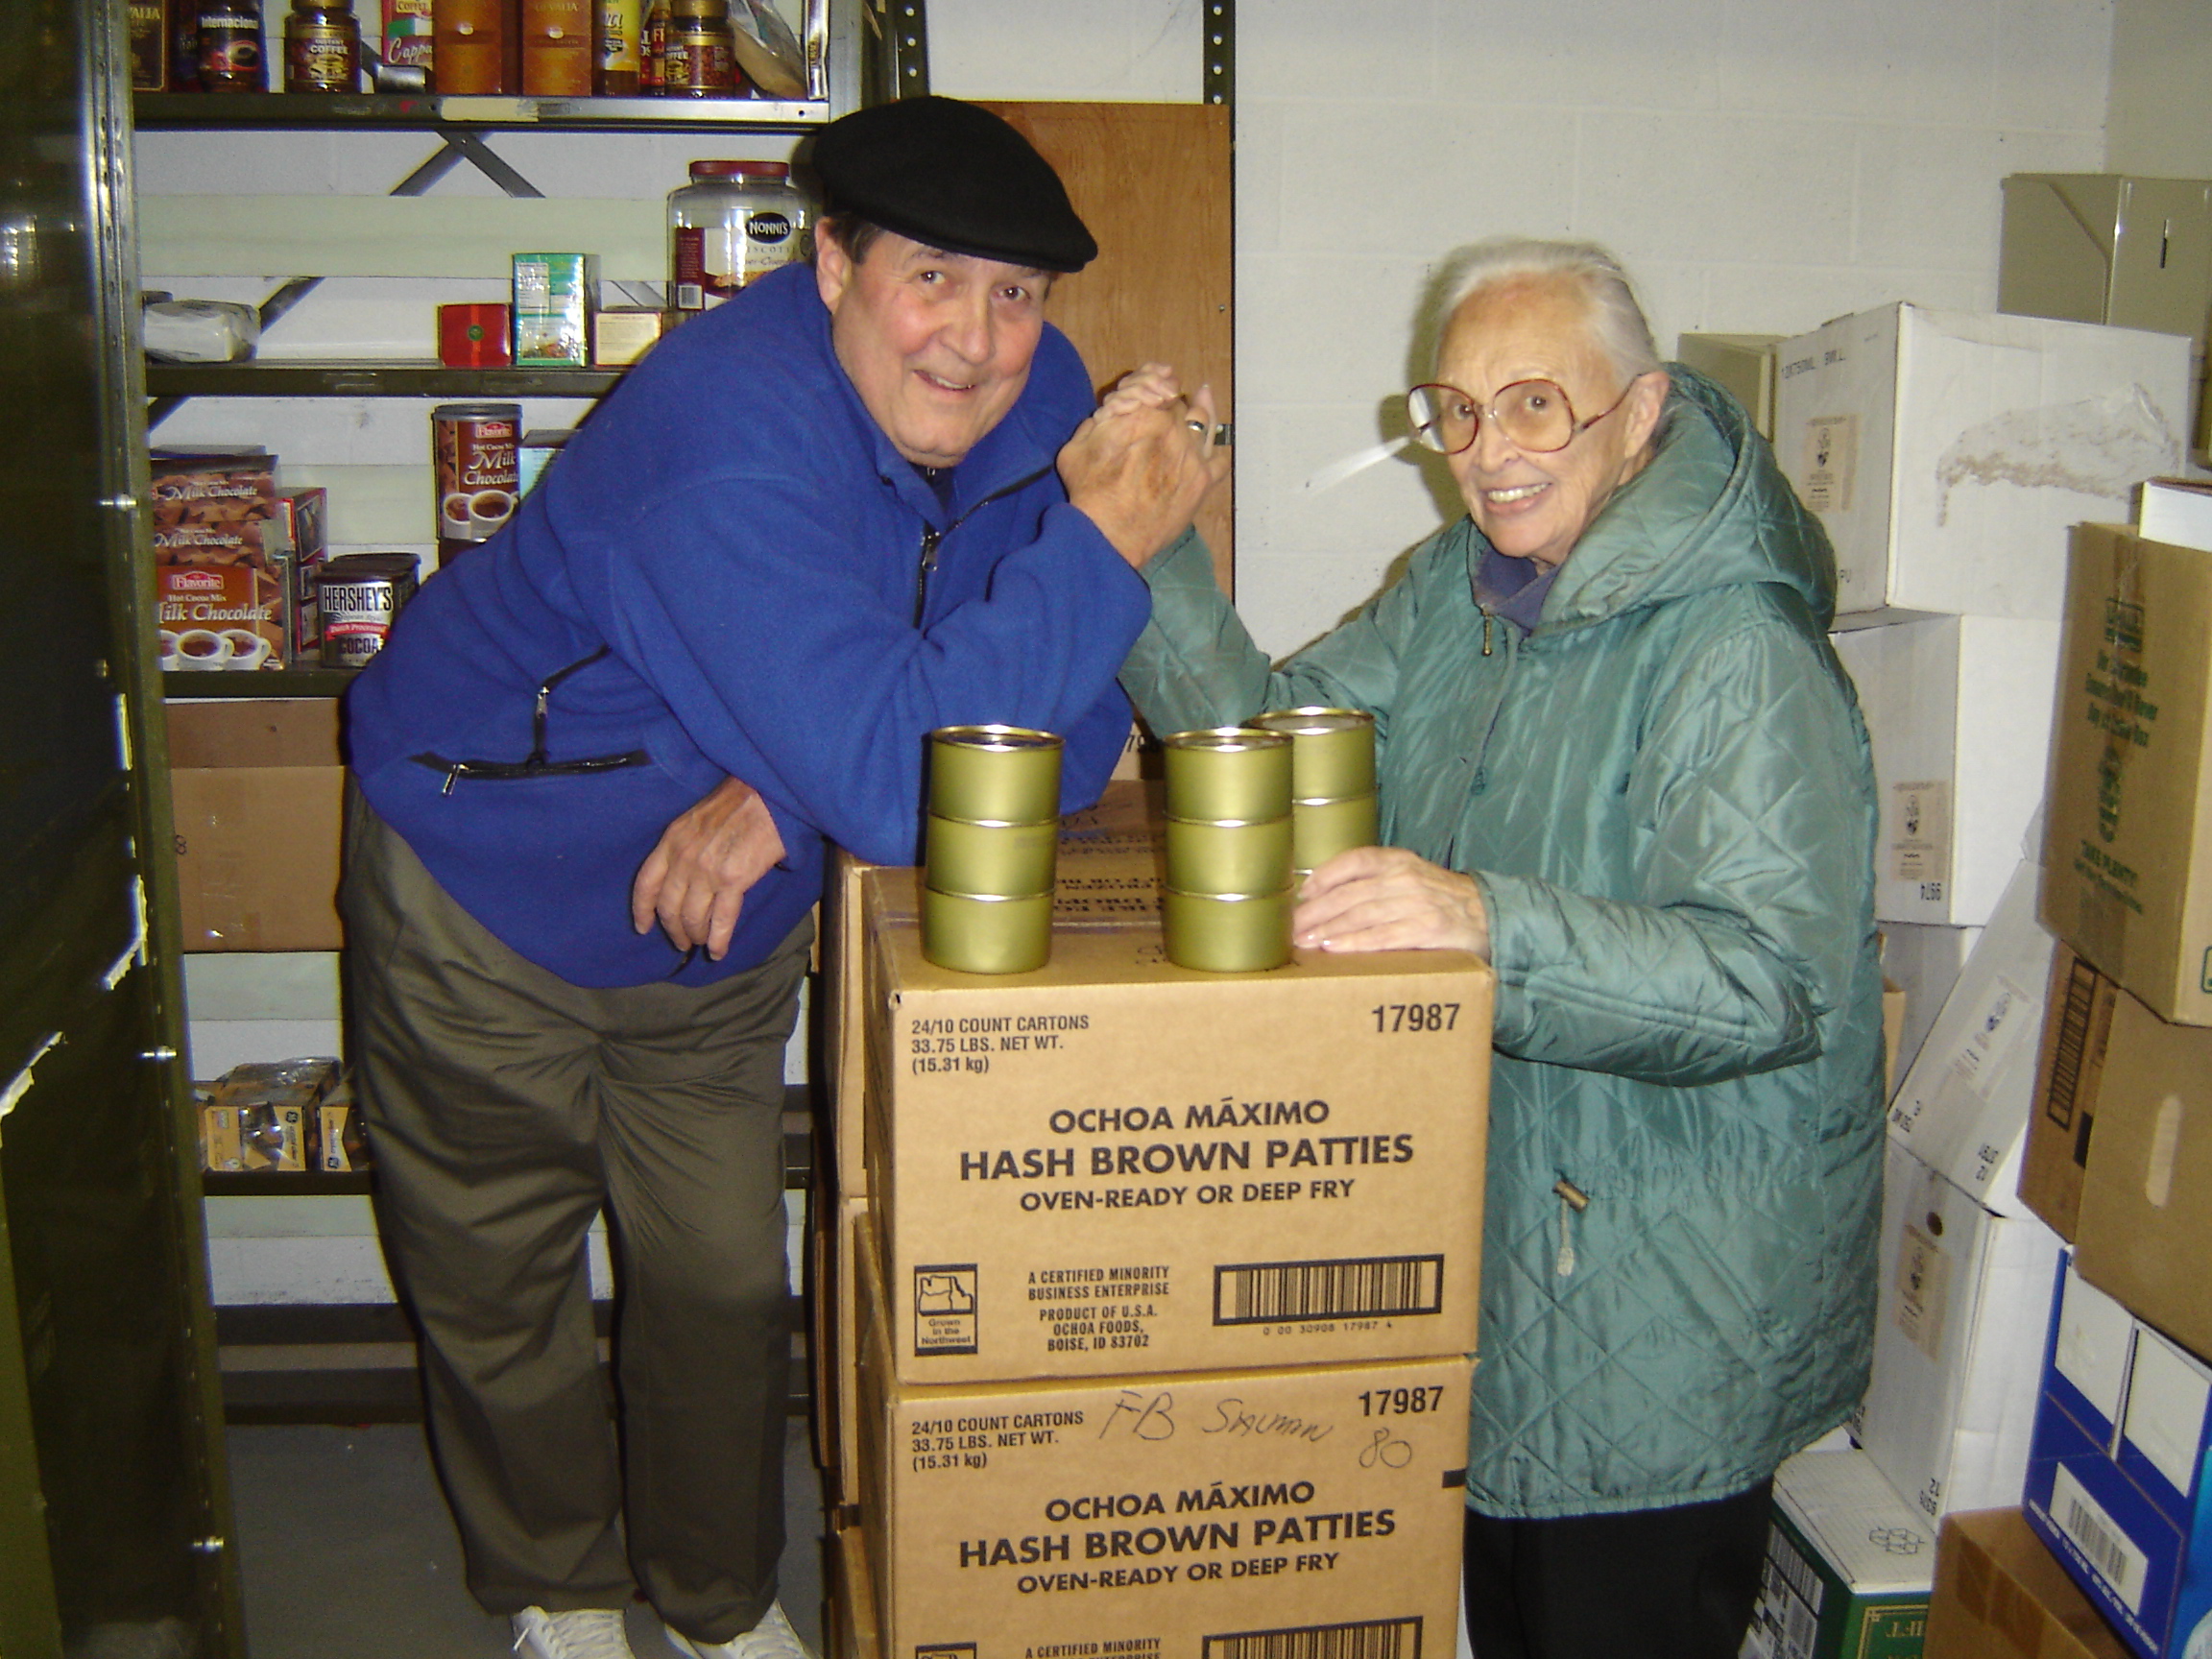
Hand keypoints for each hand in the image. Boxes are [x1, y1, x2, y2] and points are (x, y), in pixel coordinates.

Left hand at [630, 776, 786, 960]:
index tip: (643, 927)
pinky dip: (718, 940)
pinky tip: (717, 951)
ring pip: (692, 917)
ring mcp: (707, 871)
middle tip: (681, 942)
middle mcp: (683, 858)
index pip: (646, 883)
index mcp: (671, 840)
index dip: (642, 910)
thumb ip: (685, 845)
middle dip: (673, 930)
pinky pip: (721, 920)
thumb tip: (685, 875)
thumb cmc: (739, 801)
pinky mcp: (733, 880)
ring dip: (695, 936)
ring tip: (701, 943)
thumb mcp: (697, 818)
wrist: (769, 795)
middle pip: (668, 907)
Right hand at [1058, 371, 1228, 569]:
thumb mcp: (1077, 447)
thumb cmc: (1089, 492)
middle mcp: (1173, 427)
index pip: (1157, 385)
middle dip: (1172, 403)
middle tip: (1167, 406)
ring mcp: (1192, 454)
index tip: (1154, 390)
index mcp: (1143, 413)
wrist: (1109, 535)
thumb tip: (1110, 414)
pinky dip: (1217, 448)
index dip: (1155, 384)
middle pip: (1180, 405)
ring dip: (1200, 410)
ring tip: (1202, 399)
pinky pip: (1220, 459)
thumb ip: (1096, 423)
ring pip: (1203, 421)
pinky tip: (1214, 444)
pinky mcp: (1202, 481)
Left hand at [1292, 845, 1490, 958]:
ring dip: (1328, 929)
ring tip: (1304, 941)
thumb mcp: (1411, 878)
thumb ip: (1376, 881)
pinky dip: (1356, 943)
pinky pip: (1384, 937)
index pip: (1355, 861)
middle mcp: (1406, 878)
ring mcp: (1418, 904)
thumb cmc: (1441, 902)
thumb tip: (1325, 894)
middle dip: (1315, 913)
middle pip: (1350, 894)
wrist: (1491, 918)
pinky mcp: (1428, 930)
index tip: (1302, 893)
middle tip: (1289, 929)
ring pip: (1362, 915)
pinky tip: (1335, 949)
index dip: (1324, 876)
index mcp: (1400, 861)